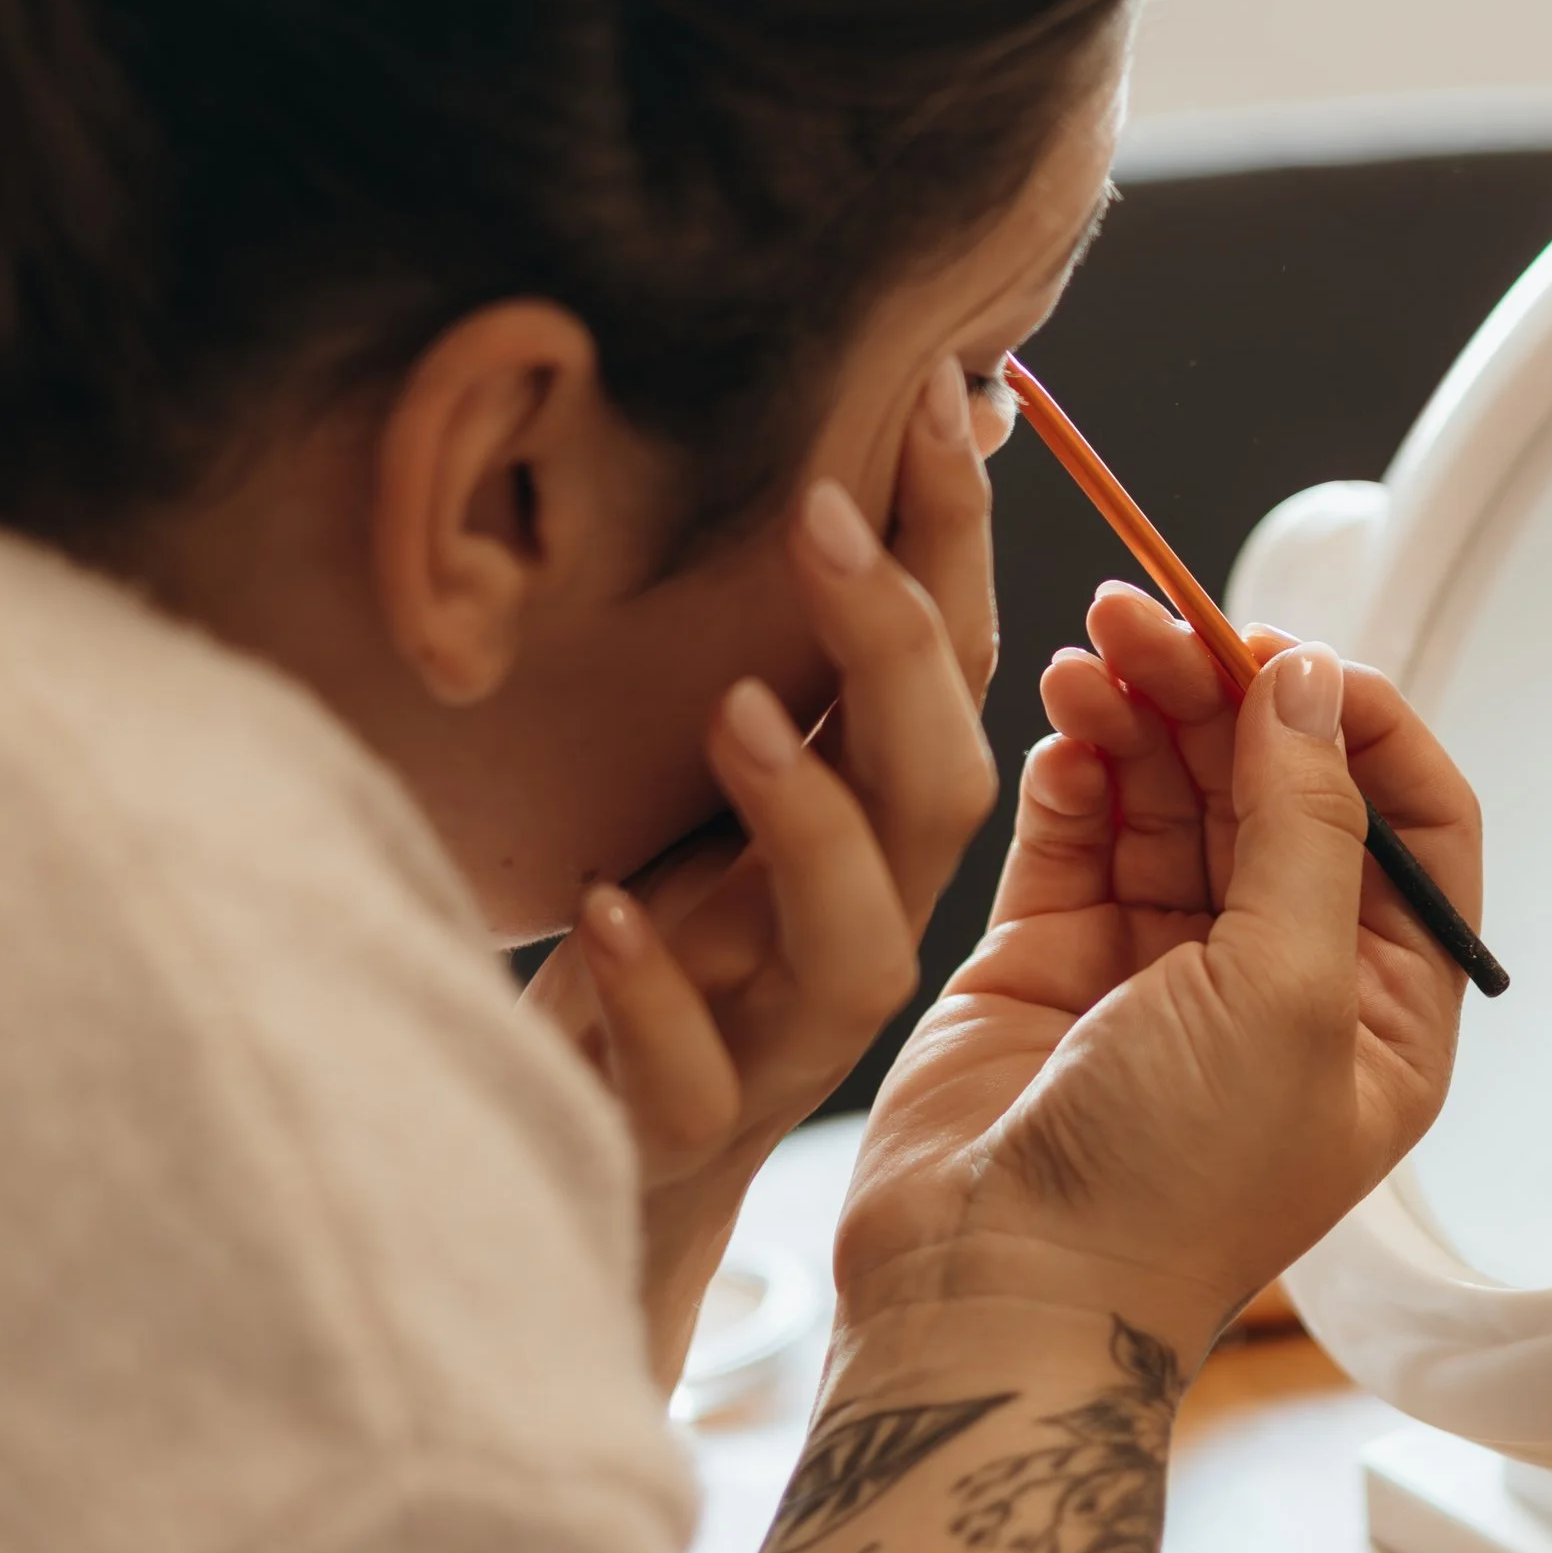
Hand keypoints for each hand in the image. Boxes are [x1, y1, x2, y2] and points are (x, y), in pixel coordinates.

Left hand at [519, 359, 997, 1384]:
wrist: (598, 1155)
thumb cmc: (657, 946)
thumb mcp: (717, 787)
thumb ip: (787, 660)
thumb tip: (846, 468)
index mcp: (869, 829)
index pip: (947, 671)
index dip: (955, 542)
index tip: (937, 396)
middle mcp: (853, 921)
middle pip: (932, 792)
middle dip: (894, 651)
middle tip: (822, 514)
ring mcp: (775, 1029)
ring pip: (853, 942)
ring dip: (807, 821)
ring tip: (734, 710)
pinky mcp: (685, 1121)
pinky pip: (693, 1078)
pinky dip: (653, 995)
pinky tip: (596, 910)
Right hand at [833, 582, 1479, 1358]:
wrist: (994, 1295)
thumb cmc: (1167, 1195)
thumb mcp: (1289, 996)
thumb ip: (1308, 828)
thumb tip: (1310, 686)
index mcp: (1377, 1006)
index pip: (1409, 822)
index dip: (1359, 724)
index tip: (1288, 656)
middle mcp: (1277, 975)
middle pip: (1275, 786)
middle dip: (1224, 691)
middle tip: (1157, 616)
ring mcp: (1160, 964)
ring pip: (1170, 792)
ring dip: (1141, 708)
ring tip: (1097, 642)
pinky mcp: (1052, 956)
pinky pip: (1075, 827)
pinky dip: (1073, 759)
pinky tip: (1062, 708)